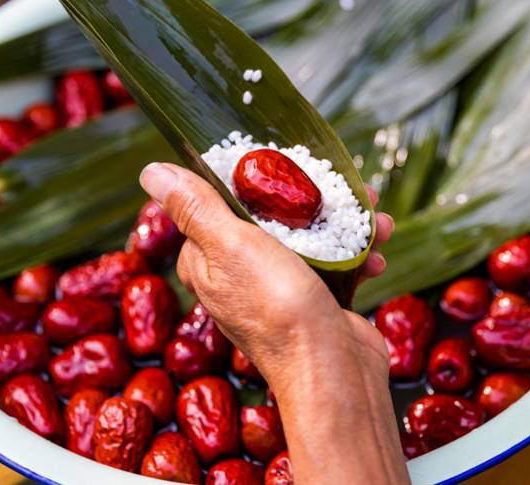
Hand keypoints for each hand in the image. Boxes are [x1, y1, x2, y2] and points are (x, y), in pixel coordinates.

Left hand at [140, 161, 409, 484]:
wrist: (331, 370)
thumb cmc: (276, 308)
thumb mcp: (231, 245)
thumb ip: (195, 207)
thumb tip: (151, 172)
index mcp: (208, 260)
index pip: (218, 204)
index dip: (249, 179)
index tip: (281, 159)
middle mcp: (240, 274)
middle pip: (272, 215)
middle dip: (311, 199)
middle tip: (342, 187)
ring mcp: (279, 288)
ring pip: (312, 237)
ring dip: (347, 224)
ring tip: (375, 217)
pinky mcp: (315, 301)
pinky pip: (336, 265)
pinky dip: (358, 255)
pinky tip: (378, 252)